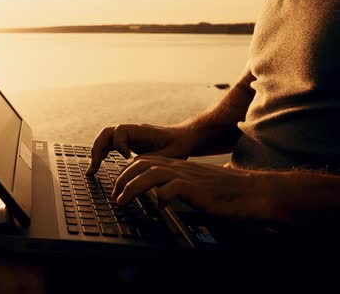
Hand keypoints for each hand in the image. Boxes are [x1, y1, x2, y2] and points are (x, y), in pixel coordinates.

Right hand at [86, 124, 197, 174]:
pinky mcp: (127, 144)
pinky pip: (109, 146)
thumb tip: (133, 164)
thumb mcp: (170, 154)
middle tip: (95, 166)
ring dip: (96, 153)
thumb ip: (152, 158)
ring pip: (104, 139)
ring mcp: (128, 137)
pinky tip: (97, 167)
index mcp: (141, 130)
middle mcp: (131, 131)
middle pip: (106, 133)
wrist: (184, 138)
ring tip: (92, 171)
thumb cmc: (180, 145)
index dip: (120, 144)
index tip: (128, 158)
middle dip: (98, 148)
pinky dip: (101, 155)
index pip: (121, 131)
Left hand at [111, 156, 269, 219]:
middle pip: (143, 164)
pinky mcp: (198, 189)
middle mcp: (180, 168)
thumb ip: (177, 186)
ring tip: (123, 201)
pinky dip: (161, 196)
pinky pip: (173, 188)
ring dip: (132, 187)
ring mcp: (188, 177)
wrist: (252, 192)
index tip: (117, 186)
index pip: (145, 161)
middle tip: (114, 195)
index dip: (127, 172)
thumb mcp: (195, 185)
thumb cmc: (225, 192)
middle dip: (122, 179)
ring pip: (152, 174)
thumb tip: (160, 198)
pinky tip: (160, 206)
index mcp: (178, 166)